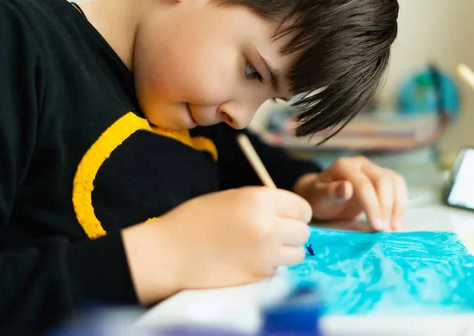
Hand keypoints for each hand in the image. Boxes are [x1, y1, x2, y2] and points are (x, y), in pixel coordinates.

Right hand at [122, 187, 311, 304]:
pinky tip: (250, 262)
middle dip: (293, 233)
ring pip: (297, 253)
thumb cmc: (194, 221)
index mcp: (260, 199)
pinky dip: (270, 267)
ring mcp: (265, 253)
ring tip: (264, 250)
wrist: (169, 254)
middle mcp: (268, 225)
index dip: (296, 213)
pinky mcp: (259, 276)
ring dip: (286, 252)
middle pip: (304, 231)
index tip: (288, 218)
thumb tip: (285, 210)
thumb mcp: (230, 198)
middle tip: (276, 235)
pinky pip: (279, 270)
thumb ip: (260, 202)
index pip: (301, 207)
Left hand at [293, 157, 407, 231]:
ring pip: (394, 182)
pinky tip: (397, 221)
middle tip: (386, 230)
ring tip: (395, 228)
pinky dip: (400, 203)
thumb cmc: (319, 198)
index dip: (372, 206)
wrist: (322, 195)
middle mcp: (361, 164)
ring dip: (398, 205)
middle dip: (386, 207)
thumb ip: (331, 193)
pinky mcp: (382, 178)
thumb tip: (346, 188)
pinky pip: (397, 186)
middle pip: (382, 181)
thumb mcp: (319, 198)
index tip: (377, 227)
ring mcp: (373, 169)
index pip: (363, 185)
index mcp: (344, 166)